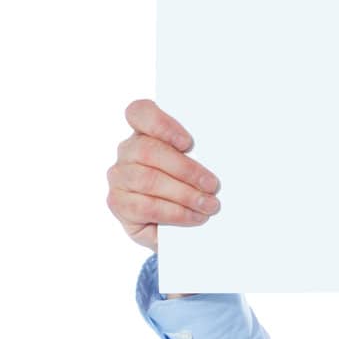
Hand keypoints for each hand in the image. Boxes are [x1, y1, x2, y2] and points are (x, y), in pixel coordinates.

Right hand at [107, 99, 220, 253]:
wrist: (174, 226)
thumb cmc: (189, 188)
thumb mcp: (196, 167)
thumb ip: (199, 155)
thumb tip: (219, 159)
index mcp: (145, 132)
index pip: (139, 112)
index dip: (162, 124)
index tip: (188, 142)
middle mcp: (128, 151)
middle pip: (148, 150)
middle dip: (186, 169)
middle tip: (212, 185)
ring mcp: (120, 177)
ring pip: (148, 180)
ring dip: (185, 194)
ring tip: (209, 205)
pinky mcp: (119, 203)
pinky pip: (147, 206)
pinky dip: (176, 213)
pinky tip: (194, 216)